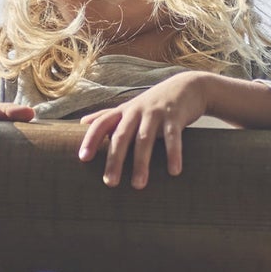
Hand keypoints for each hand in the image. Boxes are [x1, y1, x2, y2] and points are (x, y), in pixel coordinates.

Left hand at [78, 72, 210, 188]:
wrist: (188, 86)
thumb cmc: (154, 103)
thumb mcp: (130, 107)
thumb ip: (107, 115)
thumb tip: (82, 122)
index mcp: (123, 112)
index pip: (101, 124)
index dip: (91, 139)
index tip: (83, 158)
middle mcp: (136, 111)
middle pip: (121, 136)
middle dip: (114, 159)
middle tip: (110, 182)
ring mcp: (155, 113)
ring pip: (144, 139)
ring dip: (141, 162)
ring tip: (138, 185)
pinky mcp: (175, 116)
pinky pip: (172, 137)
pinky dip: (173, 154)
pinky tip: (174, 172)